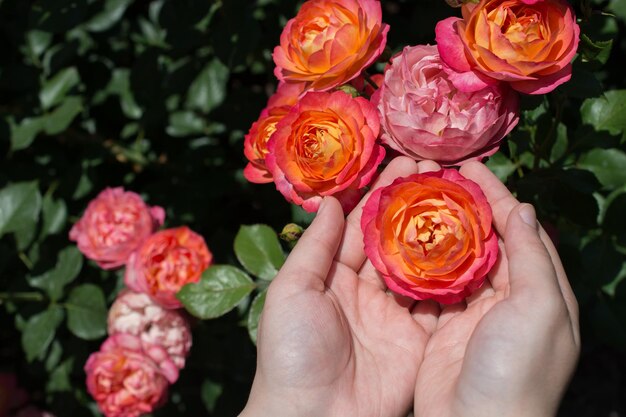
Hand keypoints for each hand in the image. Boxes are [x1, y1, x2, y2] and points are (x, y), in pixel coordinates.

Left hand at [240, 157, 439, 416]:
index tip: (405, 162)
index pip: (362, 225)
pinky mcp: (418, 338)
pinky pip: (440, 301)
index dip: (382, 194)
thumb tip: (332, 200)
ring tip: (461, 196)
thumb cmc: (292, 351)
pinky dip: (456, 275)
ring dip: (440, 232)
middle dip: (416, 205)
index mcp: (333, 276)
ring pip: (422, 265)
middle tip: (440, 170)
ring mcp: (396, 313)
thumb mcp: (293, 290)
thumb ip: (316, 246)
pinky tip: (472, 244)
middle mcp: (367, 290)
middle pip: (396, 239)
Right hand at [413, 161, 579, 416]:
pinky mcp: (443, 328)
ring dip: (438, 232)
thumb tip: (523, 210)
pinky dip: (418, 264)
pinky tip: (401, 243)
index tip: (469, 168)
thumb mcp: (538, 308)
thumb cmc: (516, 368)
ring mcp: (473, 314)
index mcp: (540, 290)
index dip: (496, 196)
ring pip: (455, 260)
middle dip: (463, 208)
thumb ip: (532, 257)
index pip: (518, 230)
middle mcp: (508, 299)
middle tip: (436, 179)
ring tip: (415, 202)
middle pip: (485, 240)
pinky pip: (430, 286)